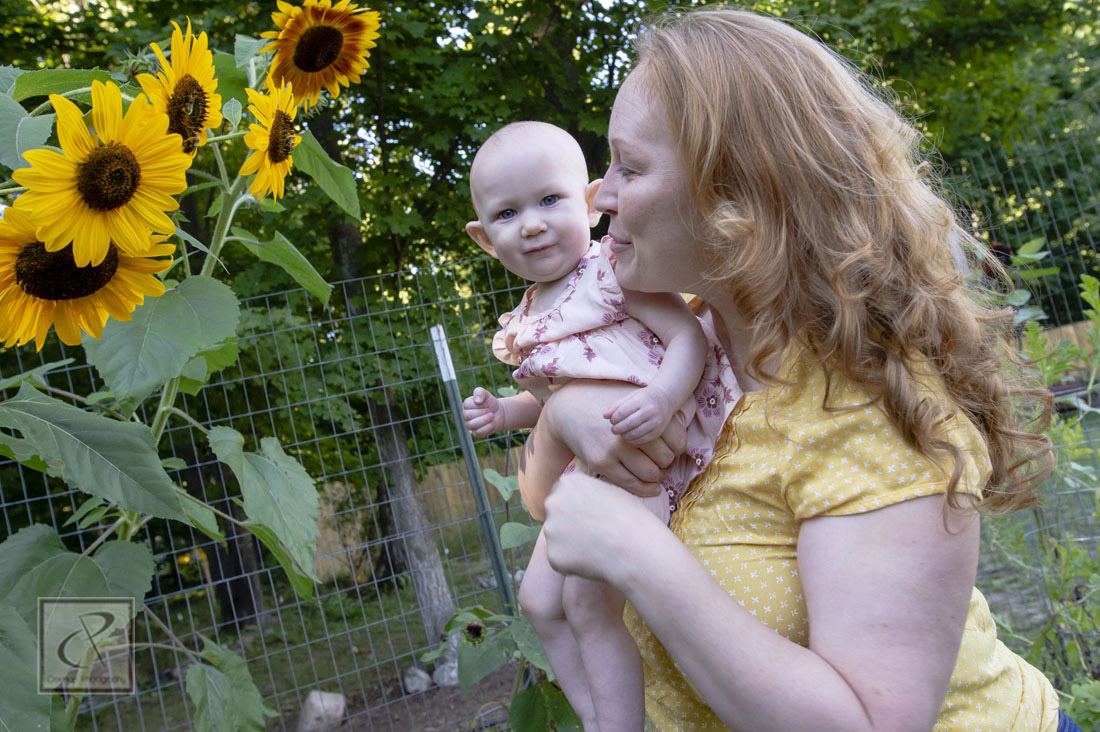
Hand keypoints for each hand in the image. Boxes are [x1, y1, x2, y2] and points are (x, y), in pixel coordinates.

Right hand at [462, 387, 506, 436]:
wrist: (499, 413)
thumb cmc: (490, 403)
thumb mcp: (486, 394)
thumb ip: (480, 392)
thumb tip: (477, 401)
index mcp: (466, 405)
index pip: (467, 405)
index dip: (479, 404)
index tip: (486, 404)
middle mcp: (466, 416)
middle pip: (468, 415)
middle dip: (482, 412)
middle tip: (490, 411)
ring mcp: (470, 425)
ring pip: (472, 425)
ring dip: (485, 420)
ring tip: (492, 416)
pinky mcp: (476, 433)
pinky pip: (479, 433)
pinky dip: (488, 428)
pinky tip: (493, 423)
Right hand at [541, 380, 686, 495]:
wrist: (569, 411)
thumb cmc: (606, 405)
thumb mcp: (631, 400)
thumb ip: (654, 411)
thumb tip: (685, 421)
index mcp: (641, 415)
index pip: (676, 439)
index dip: (678, 449)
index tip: (674, 451)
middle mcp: (630, 432)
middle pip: (665, 457)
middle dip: (668, 465)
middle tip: (665, 465)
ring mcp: (614, 449)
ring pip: (650, 473)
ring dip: (658, 478)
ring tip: (657, 475)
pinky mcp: (602, 462)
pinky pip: (631, 483)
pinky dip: (647, 490)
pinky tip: (652, 489)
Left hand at [542, 473, 666, 585]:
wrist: (634, 548)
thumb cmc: (630, 519)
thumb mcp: (611, 491)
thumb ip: (590, 492)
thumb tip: (584, 498)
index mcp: (568, 483)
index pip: (563, 493)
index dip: (577, 507)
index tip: (591, 516)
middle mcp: (554, 503)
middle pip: (556, 515)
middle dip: (569, 524)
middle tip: (594, 534)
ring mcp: (551, 529)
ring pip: (557, 539)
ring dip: (572, 545)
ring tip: (598, 548)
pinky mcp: (552, 554)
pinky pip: (561, 560)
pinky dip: (573, 563)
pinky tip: (593, 561)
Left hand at [603, 384, 677, 443]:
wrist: (666, 399)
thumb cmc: (644, 398)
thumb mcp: (630, 397)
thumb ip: (617, 406)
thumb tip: (604, 416)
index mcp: (641, 400)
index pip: (623, 411)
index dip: (614, 418)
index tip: (612, 420)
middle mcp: (650, 410)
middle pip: (629, 423)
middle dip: (618, 428)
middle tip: (613, 429)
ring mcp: (655, 421)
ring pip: (635, 433)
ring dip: (624, 435)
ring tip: (620, 433)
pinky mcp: (658, 431)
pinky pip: (643, 439)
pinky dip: (632, 440)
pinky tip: (628, 437)